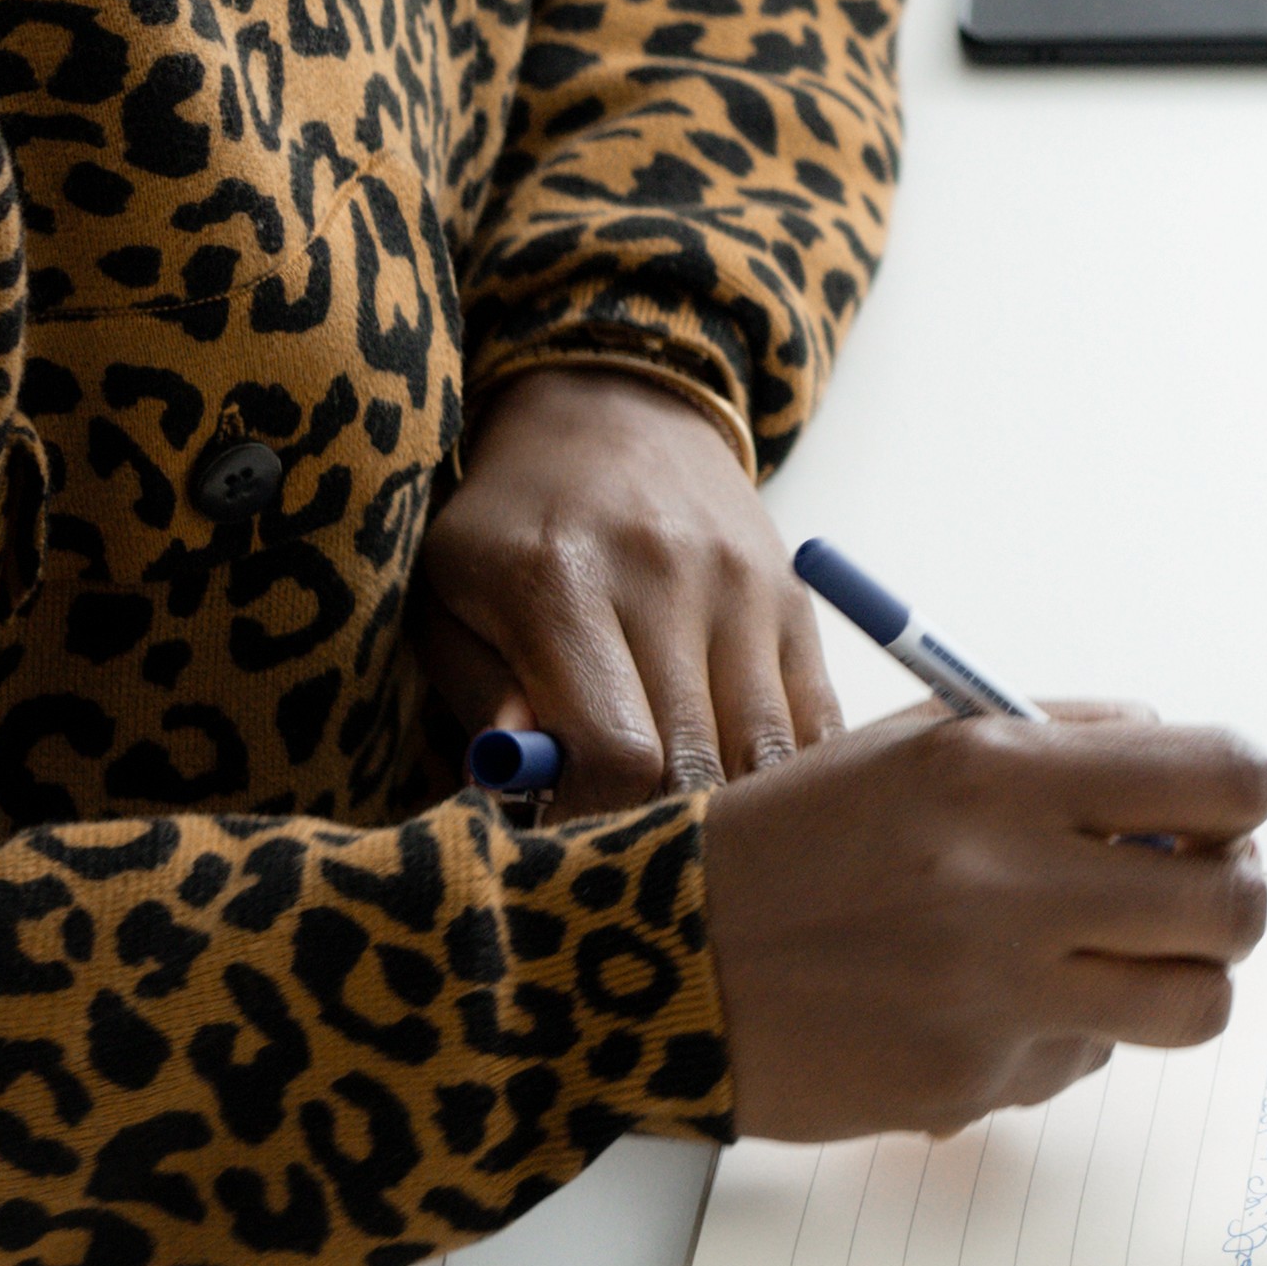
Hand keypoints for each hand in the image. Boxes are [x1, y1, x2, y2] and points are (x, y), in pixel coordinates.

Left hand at [419, 366, 843, 808]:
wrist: (612, 413)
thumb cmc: (508, 529)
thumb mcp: (449, 598)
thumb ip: (478, 693)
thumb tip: (522, 782)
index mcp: (559, 582)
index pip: (614, 751)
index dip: (593, 821)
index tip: (566, 841)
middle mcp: (666, 578)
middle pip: (698, 764)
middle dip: (661, 830)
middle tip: (625, 852)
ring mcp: (744, 587)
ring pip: (768, 753)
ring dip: (732, 813)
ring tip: (685, 833)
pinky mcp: (793, 599)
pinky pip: (817, 720)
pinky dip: (789, 778)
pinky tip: (746, 797)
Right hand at [696, 696, 1266, 1136]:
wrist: (660, 962)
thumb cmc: (799, 840)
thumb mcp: (924, 747)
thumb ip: (1068, 750)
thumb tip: (1192, 789)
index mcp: (1001, 770)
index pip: (1228, 779)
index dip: (1239, 803)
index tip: (1208, 819)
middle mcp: (1010, 881)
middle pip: (1237, 906)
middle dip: (1229, 903)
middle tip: (1181, 901)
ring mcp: (996, 993)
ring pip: (1196, 1005)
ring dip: (1173, 983)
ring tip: (1106, 961)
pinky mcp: (972, 1081)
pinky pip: (1085, 1060)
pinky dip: (1058, 1035)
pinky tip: (981, 1009)